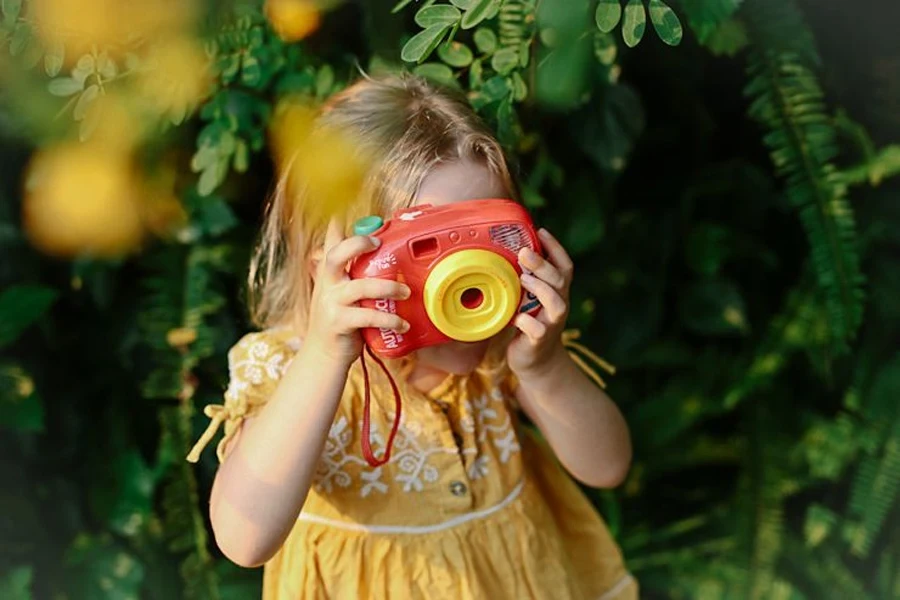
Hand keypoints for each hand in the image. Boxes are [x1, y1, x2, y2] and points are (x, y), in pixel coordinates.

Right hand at [305, 219, 410, 367]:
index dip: (336, 224)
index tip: (342, 208)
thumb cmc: (340, 320)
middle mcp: (327, 283)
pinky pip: (367, 316)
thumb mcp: (343, 292)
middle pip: (336, 254)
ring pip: (360, 287)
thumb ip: (356, 273)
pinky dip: (389, 319)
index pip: (330, 242)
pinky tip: (403, 323)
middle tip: (378, 242)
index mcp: (330, 272)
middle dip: (357, 244)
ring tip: (406, 291)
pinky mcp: (338, 323)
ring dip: (388, 287)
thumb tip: (383, 254)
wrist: (324, 355)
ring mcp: (331, 303)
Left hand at [507, 228, 572, 380]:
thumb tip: (509, 251)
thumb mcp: (530, 299)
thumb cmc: (530, 323)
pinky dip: (526, 321)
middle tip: (524, 252)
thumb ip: (527, 280)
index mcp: (558, 292)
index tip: (540, 231)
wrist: (537, 362)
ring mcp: (551, 324)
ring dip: (540, 289)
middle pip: (560, 280)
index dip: (556, 248)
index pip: (565, 266)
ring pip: (556, 304)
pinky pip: (537, 330)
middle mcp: (559, 305)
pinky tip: (515, 317)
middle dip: (543, 264)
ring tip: (522, 279)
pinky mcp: (539, 341)